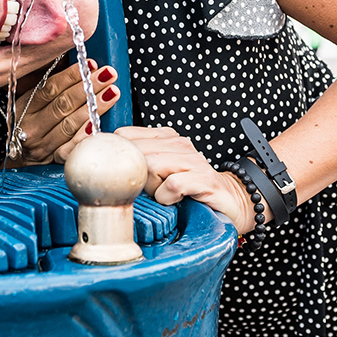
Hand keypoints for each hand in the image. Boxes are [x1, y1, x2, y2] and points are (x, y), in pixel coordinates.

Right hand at [5, 60, 121, 165]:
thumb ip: (48, 86)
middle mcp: (31, 126)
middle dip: (88, 87)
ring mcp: (41, 144)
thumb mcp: (29, 103)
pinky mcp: (52, 159)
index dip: (71, 75)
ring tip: (112, 92)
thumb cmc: (28, 124)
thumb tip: (76, 66)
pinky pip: (71, 147)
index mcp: (24, 107)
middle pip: (63, 105)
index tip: (90, 64)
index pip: (50, 88)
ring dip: (93, 107)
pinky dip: (84, 135)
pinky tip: (98, 124)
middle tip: (108, 75)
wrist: (17, 158)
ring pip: (70, 124)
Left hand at [113, 126, 257, 234]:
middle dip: (133, 175)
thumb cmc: (190, 190)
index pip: (125, 135)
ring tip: (160, 196)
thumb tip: (104, 172)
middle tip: (142, 191)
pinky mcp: (204, 180)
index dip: (114, 154)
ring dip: (150, 187)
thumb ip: (137, 167)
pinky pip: (172, 185)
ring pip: (152, 165)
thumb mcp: (159, 174)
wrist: (232, 201)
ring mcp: (193, 161)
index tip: (111, 173)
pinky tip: (173, 201)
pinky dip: (167, 197)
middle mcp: (179, 145)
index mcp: (166, 139)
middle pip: (136, 151)